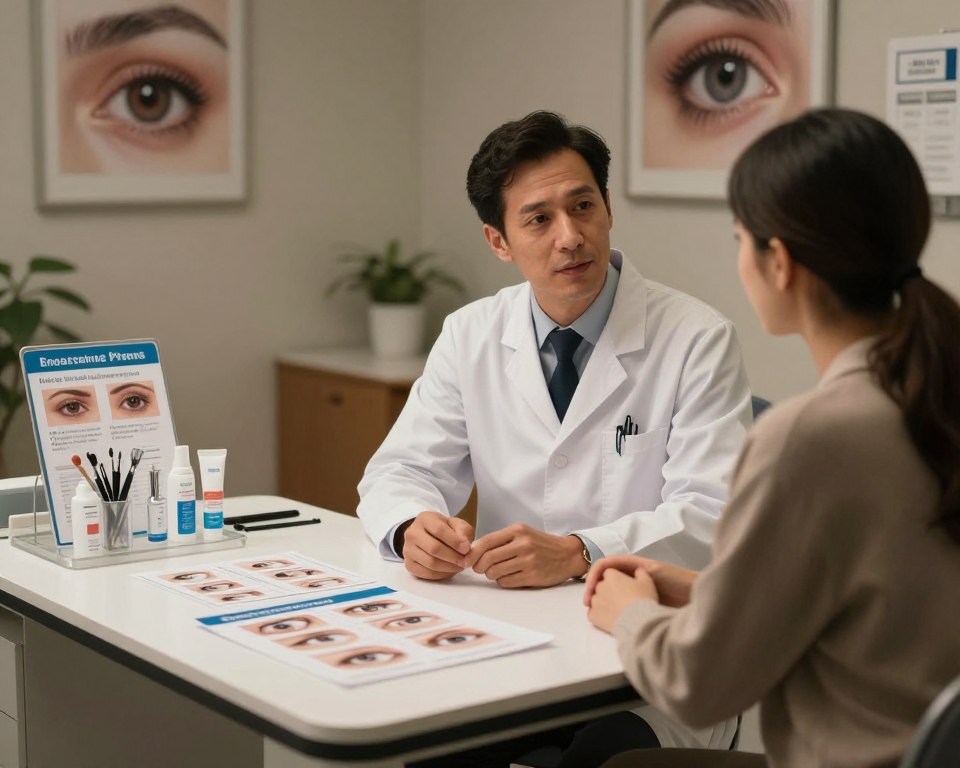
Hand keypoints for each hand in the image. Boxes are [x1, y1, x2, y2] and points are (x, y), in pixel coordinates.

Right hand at [400, 511, 473, 580]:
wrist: (428, 536)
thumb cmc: (445, 529)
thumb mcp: (456, 524)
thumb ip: (463, 531)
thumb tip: (464, 546)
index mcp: (424, 519)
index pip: (439, 530)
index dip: (455, 541)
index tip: (466, 548)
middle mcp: (412, 533)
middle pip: (434, 548)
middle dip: (453, 557)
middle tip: (465, 561)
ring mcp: (408, 549)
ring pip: (430, 563)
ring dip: (449, 567)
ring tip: (459, 566)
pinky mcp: (409, 564)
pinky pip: (426, 573)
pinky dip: (441, 575)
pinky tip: (450, 570)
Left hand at [466, 525, 585, 587]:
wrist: (567, 554)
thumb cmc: (540, 543)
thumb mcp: (522, 533)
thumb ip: (500, 539)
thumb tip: (473, 550)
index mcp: (517, 530)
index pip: (486, 541)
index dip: (472, 553)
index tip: (466, 560)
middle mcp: (523, 544)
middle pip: (488, 558)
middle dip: (479, 566)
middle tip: (480, 568)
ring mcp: (529, 561)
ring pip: (495, 572)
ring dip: (491, 575)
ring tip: (496, 571)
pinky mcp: (533, 576)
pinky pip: (506, 582)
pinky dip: (502, 581)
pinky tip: (509, 576)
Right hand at [583, 556, 696, 608]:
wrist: (696, 595)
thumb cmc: (677, 581)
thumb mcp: (655, 571)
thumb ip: (637, 571)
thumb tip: (612, 575)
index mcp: (632, 565)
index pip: (604, 566)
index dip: (593, 576)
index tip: (590, 591)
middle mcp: (630, 576)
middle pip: (603, 579)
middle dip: (592, 590)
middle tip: (587, 605)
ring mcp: (634, 589)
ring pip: (609, 592)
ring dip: (599, 600)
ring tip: (594, 613)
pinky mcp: (639, 603)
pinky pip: (619, 605)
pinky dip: (611, 610)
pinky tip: (609, 619)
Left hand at [586, 566, 657, 634]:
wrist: (639, 623)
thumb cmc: (643, 600)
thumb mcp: (647, 582)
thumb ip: (641, 573)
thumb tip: (638, 571)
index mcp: (611, 575)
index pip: (609, 574)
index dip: (617, 580)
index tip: (625, 587)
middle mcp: (600, 586)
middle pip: (601, 586)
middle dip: (608, 591)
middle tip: (621, 600)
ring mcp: (594, 601)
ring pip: (596, 600)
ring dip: (603, 603)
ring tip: (617, 611)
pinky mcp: (593, 616)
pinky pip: (593, 614)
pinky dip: (599, 616)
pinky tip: (610, 619)